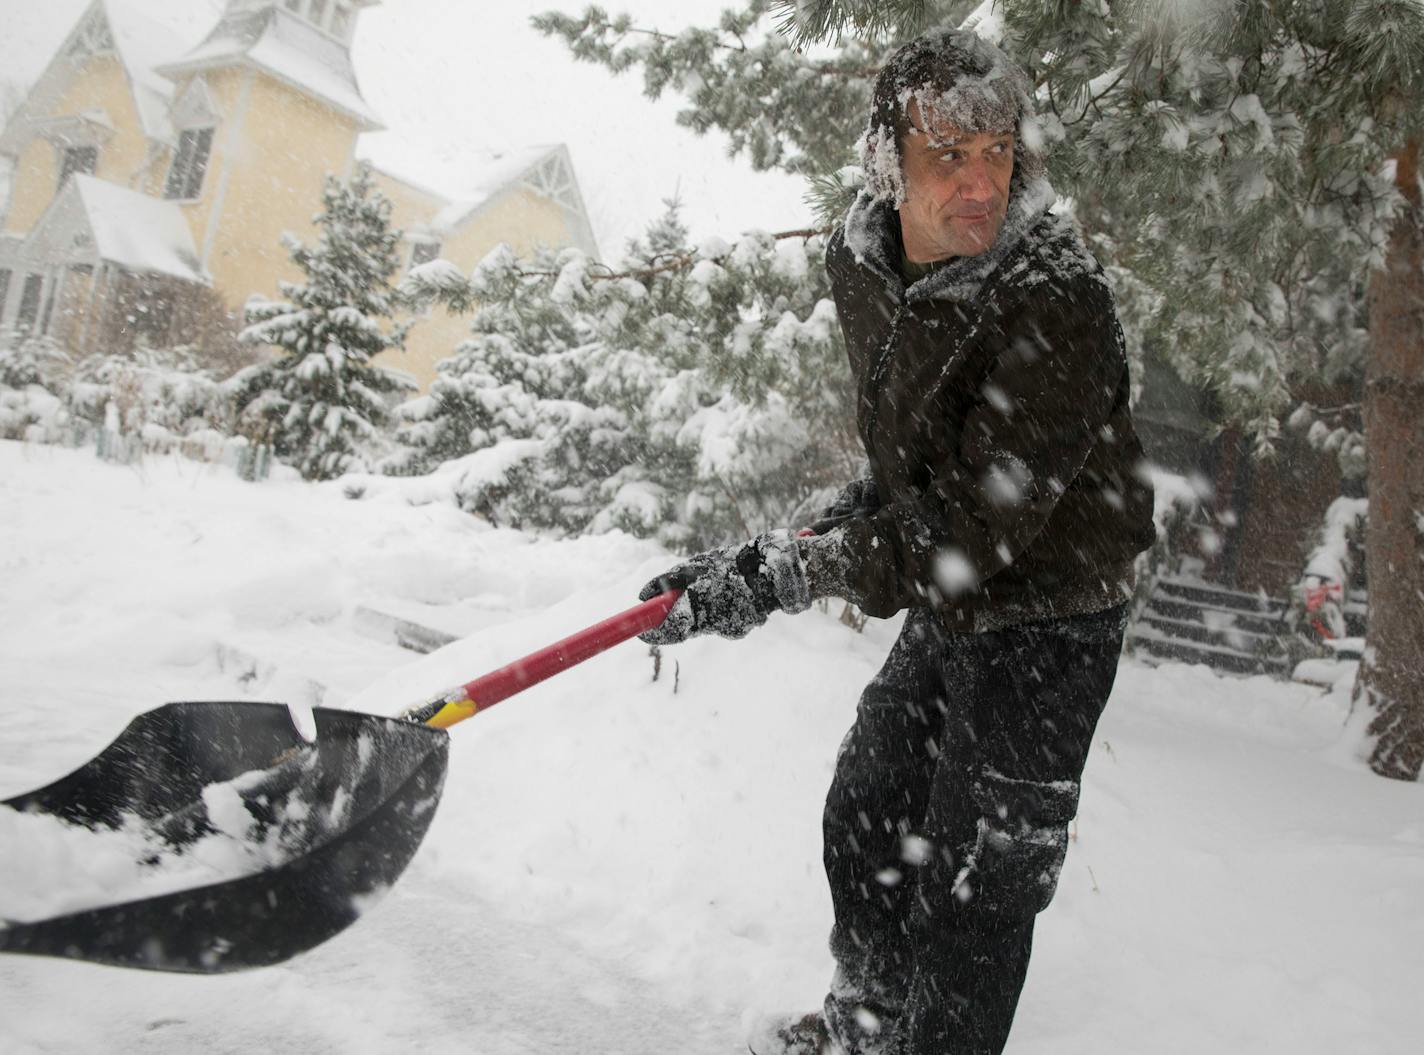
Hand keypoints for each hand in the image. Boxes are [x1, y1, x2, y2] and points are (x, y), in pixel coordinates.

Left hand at [637, 531, 811, 644]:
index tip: (641, 633)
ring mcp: (735, 626)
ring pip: (705, 622)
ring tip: (718, 584)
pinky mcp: (745, 626)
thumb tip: (642, 595)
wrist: (785, 568)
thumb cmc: (738, 561)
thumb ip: (670, 580)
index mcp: (705, 603)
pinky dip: (720, 608)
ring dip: (703, 607)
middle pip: (687, 628)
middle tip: (678, 598)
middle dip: (678, 615)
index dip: (654, 631)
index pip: (672, 627)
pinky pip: (722, 620)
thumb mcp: (700, 564)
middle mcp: (719, 621)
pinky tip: (732, 592)